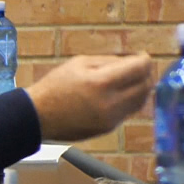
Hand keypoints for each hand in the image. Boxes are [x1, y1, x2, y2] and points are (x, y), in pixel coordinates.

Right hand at [23, 53, 152, 142]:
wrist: (37, 116)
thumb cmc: (55, 86)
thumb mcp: (79, 63)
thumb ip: (109, 61)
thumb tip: (134, 62)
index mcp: (101, 82)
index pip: (139, 68)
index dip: (144, 59)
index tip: (141, 56)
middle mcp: (110, 102)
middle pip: (145, 85)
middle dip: (146, 74)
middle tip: (139, 68)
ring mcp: (111, 118)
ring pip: (140, 100)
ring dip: (140, 88)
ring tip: (130, 80)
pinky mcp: (108, 128)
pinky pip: (128, 111)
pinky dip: (128, 101)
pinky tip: (117, 95)